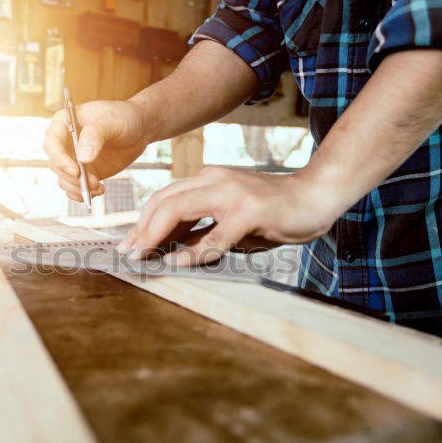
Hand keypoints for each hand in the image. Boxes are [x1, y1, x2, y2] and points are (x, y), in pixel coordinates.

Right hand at [43, 100, 149, 201]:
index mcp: (64, 123)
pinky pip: (74, 187)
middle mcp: (64, 142)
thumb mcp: (112, 121)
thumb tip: (82, 158)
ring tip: (99, 187)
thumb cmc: (123, 117)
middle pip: (56, 165)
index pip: (52, 143)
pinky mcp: (83, 172)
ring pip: (64, 179)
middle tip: (94, 182)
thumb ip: (95, 135)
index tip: (76, 171)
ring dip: (78, 188)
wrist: (138, 129)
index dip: (60, 159)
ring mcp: (73, 159)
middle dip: (72, 178)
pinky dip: (83, 194)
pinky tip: (99, 191)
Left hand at [119, 166, 347, 265]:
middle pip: (163, 201)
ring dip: (155, 236)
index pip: (164, 197)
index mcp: (208, 179)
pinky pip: (213, 236)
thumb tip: (169, 251)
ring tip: (141, 256)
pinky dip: (192, 252)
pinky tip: (177, 263)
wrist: (315, 197)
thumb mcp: (230, 218)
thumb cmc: (273, 212)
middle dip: (140, 229)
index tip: (128, 244)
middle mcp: (215, 180)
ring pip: (179, 210)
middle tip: (126, 253)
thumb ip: (202, 229)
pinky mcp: (250, 213)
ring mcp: (232, 195)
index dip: (142, 221)